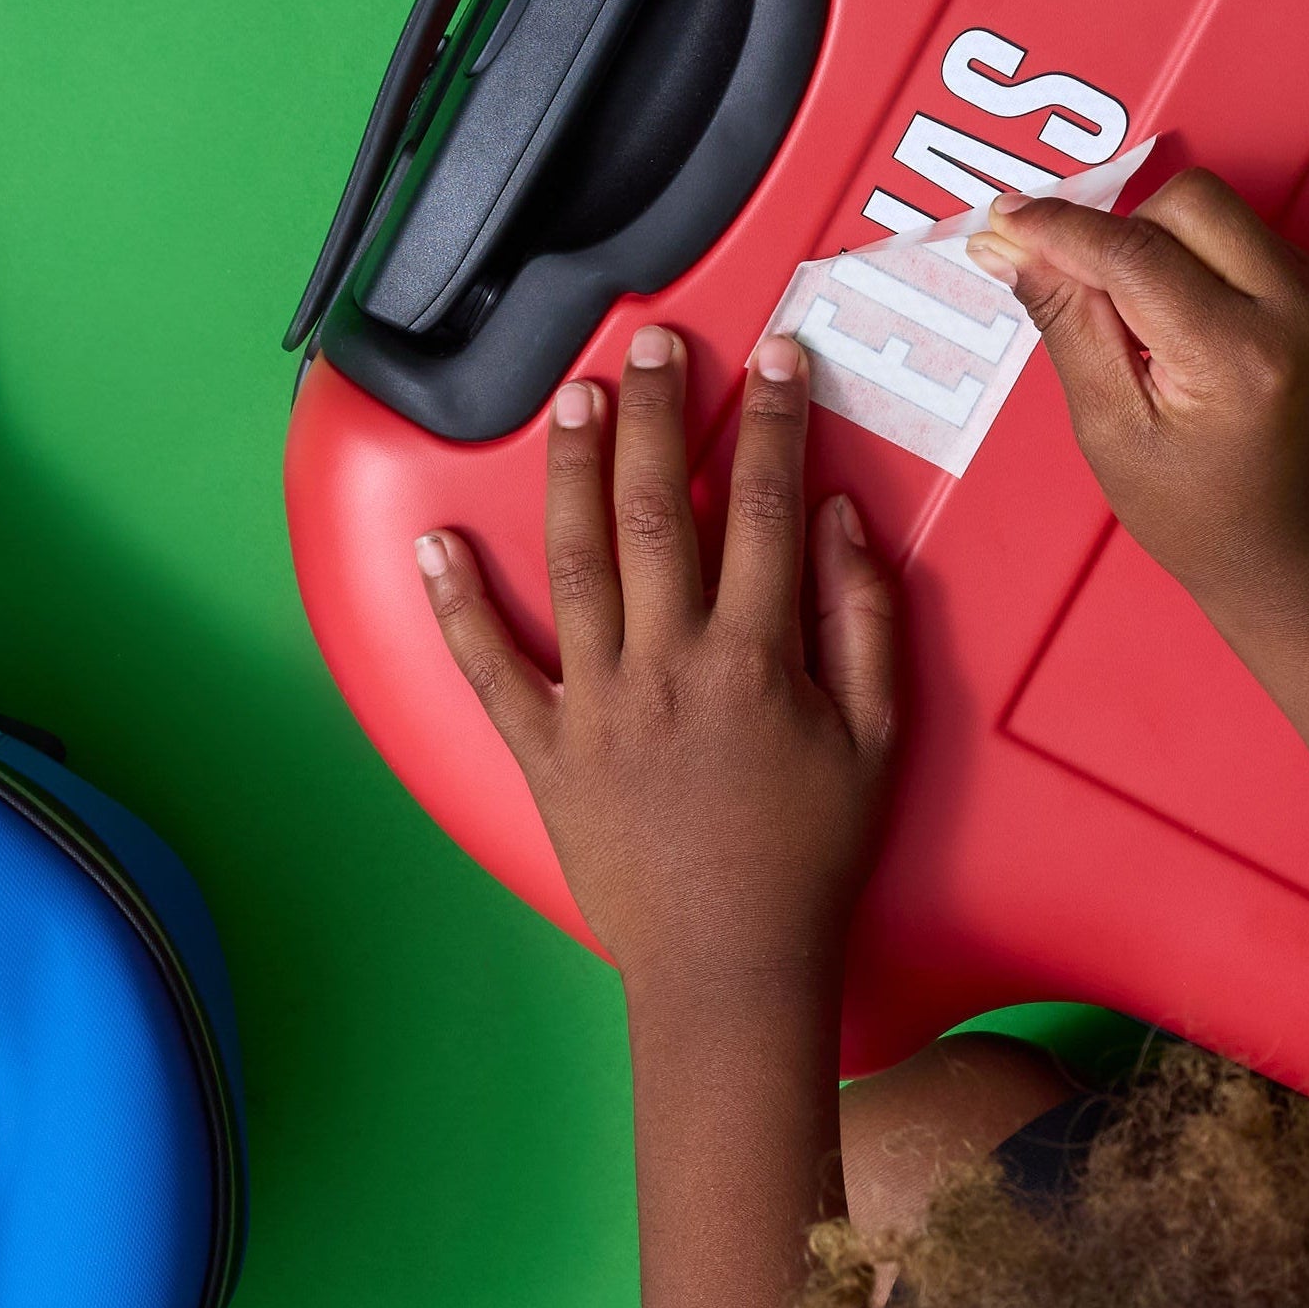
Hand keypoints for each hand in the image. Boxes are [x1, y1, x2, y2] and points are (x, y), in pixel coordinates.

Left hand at [416, 324, 895, 1000]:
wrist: (730, 965)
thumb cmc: (809, 858)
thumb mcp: (876, 736)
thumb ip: (862, 619)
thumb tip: (838, 517)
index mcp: (756, 656)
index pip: (764, 504)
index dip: (772, 419)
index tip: (775, 357)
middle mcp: (670, 663)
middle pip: (657, 507)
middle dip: (658, 411)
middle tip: (653, 341)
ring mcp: (599, 704)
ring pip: (576, 560)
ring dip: (571, 469)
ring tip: (573, 397)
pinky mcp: (547, 750)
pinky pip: (489, 668)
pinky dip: (456, 606)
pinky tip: (432, 543)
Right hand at [967, 167, 1308, 632]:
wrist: (1296, 555)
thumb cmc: (1198, 515)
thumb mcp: (1110, 430)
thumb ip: (1066, 324)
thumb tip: (1011, 246)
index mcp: (1238, 358)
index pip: (1134, 253)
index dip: (1061, 228)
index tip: (1005, 218)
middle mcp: (1302, 312)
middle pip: (1188, 202)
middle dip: (1122, 232)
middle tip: (1086, 290)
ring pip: (1220, 211)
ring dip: (1164, 246)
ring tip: (1148, 326)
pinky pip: (1250, 237)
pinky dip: (1204, 263)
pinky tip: (1193, 330)